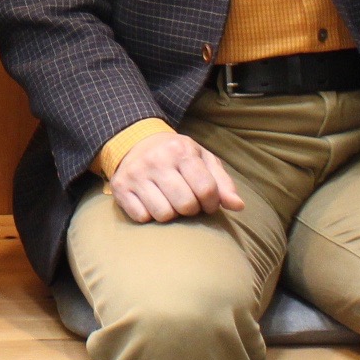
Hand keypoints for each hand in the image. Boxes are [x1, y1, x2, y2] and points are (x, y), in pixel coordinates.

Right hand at [109, 132, 244, 223]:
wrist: (135, 141)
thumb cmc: (177, 155)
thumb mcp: (203, 160)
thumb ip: (222, 183)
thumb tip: (238, 206)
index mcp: (181, 150)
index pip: (206, 190)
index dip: (211, 204)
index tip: (207, 203)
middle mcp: (156, 160)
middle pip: (186, 205)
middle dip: (191, 209)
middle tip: (187, 202)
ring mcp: (136, 174)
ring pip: (163, 214)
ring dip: (171, 214)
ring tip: (170, 202)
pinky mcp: (120, 187)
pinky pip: (141, 217)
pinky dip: (149, 216)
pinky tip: (151, 203)